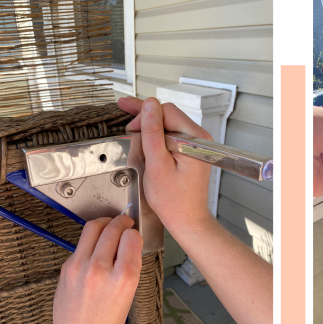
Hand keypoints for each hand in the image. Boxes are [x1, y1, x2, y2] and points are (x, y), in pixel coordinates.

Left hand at [49, 215, 142, 323]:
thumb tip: (129, 242)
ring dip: (105, 223)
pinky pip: (81, 244)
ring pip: (93, 228)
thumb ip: (129, 266)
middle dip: (122, 221)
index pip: (132, 238)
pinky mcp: (66, 268)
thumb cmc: (107, 323)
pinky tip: (96, 247)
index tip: (135, 236)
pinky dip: (91, 241)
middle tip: (126, 221)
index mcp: (124, 278)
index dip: (135, 234)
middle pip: (113, 228)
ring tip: (110, 226)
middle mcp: (101, 269)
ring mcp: (80, 267)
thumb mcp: (129, 295)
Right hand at [117, 96, 212, 233]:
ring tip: (132, 127)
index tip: (130, 127)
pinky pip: (171, 136)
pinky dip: (156, 136)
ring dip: (149, 127)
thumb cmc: (173, 200)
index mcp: (194, 140)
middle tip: (124, 107)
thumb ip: (152, 133)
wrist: (186, 219)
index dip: (145, 116)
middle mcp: (198, 139)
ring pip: (168, 125)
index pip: (167, 112)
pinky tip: (143, 135)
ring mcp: (195, 145)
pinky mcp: (189, 151)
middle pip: (168, 115)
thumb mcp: (157, 165)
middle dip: (146, 118)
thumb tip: (149, 104)